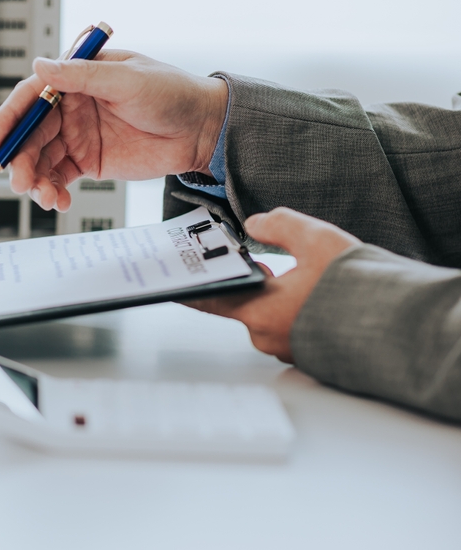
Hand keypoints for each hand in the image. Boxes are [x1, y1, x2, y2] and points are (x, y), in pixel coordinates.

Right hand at [0, 50, 228, 210]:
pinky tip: (57, 201)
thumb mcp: (126, 79)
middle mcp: (70, 107)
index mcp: (76, 79)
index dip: (9, 118)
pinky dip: (53, 190)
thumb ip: (81, 76)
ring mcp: (77, 136)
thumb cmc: (171, 92)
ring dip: (35, 179)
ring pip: (41, 159)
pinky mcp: (88, 162)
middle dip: (21, 158)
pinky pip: (59, 177)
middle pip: (31, 133)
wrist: (202, 130)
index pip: (31, 96)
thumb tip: (39, 64)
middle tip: (21, 180)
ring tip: (42, 196)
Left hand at [186, 208, 359, 362]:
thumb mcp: (316, 240)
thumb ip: (279, 225)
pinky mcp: (313, 355)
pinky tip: (323, 296)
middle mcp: (269, 337)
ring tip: (307, 277)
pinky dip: (301, 311)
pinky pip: (295, 329)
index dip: (190, 288)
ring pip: (273, 316)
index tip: (171, 285)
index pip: (209, 299)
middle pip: (246, 304)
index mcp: (259, 311)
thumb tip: (256, 223)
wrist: (405, 329)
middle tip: (266, 264)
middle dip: (254, 283)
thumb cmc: (361, 289)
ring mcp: (291, 350)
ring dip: (280, 297)